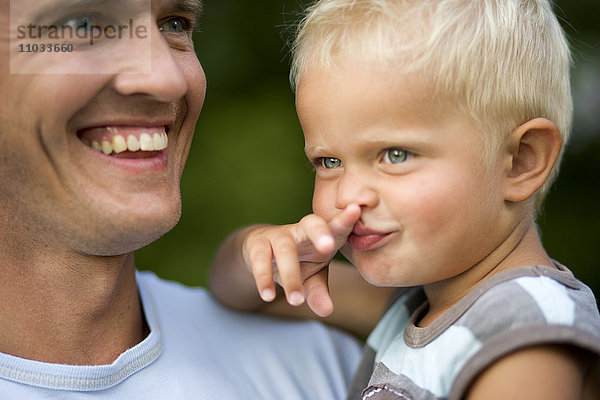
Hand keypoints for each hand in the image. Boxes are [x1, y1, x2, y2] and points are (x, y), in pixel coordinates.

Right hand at [242, 204, 360, 316]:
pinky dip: (264, 279)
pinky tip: (268, 296)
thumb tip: (326, 311)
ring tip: (296, 300)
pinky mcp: (257, 244)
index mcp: (322, 235)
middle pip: (311, 225)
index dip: (346, 220)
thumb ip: (319, 292)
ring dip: (291, 275)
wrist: (259, 253)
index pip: (336, 226)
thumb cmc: (296, 261)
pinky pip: (260, 260)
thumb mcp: (310, 277)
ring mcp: (278, 235)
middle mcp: (301, 230)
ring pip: (285, 250)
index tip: (355, 211)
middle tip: (328, 247)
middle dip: (320, 233)